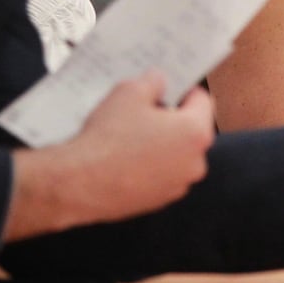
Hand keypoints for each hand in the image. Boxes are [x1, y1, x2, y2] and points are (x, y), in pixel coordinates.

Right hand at [6, 71, 214, 239]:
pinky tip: (124, 158)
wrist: (81, 183)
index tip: (167, 88)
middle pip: (190, 130)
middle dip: (171, 119)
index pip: (203, 100)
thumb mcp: (129, 92)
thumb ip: (153, 81)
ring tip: (130, 136)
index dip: (183, 90)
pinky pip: (160, 174)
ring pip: (175, 154)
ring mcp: (177, 186)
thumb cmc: (109, 139)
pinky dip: (148, 165)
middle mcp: (194, 163)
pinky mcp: (159, 201)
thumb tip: (159, 81)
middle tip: (144, 111)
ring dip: (160, 144)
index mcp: (195, 133)